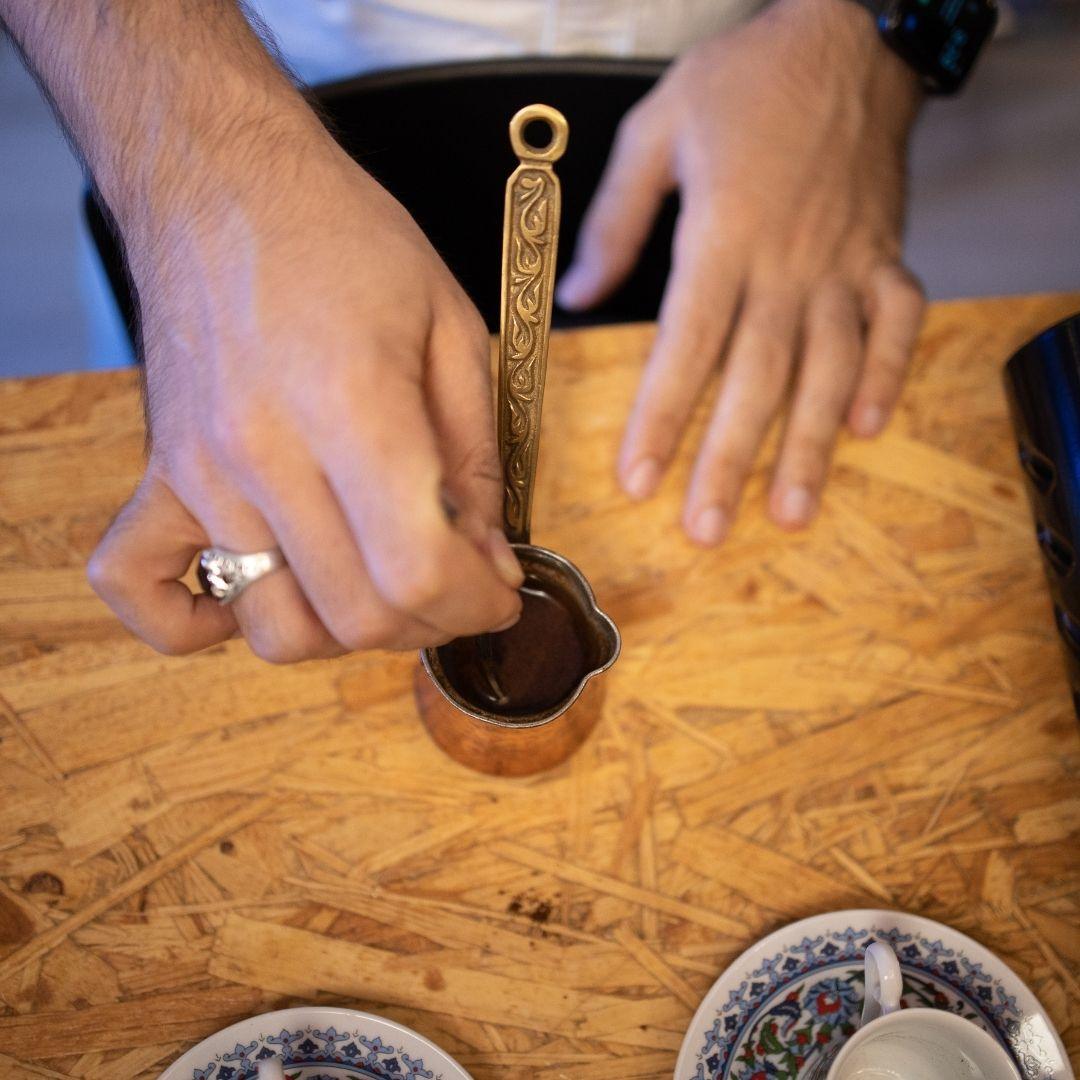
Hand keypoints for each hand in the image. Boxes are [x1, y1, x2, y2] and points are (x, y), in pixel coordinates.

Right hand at [89, 133, 522, 659]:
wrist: (224, 184)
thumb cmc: (345, 241)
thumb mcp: (453, 331)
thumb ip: (479, 460)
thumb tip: (488, 558)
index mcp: (353, 404)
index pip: (417, 570)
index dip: (478, 603)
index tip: (500, 591)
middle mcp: (264, 450)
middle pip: (356, 615)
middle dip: (433, 623)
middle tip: (460, 586)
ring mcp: (200, 472)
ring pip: (275, 627)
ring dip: (345, 632)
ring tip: (379, 583)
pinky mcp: (160, 475)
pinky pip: (144, 591)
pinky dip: (200, 623)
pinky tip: (260, 588)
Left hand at [557, 0, 925, 543]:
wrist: (846, 37)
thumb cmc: (747, 81)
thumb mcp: (658, 131)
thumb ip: (616, 221)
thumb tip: (578, 296)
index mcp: (724, 234)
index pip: (686, 344)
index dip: (661, 416)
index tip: (638, 479)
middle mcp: (787, 263)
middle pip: (756, 376)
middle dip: (728, 459)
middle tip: (705, 529)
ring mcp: (846, 265)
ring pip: (828, 368)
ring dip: (809, 445)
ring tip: (788, 512)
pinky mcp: (887, 258)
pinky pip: (896, 326)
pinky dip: (887, 376)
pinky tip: (867, 430)